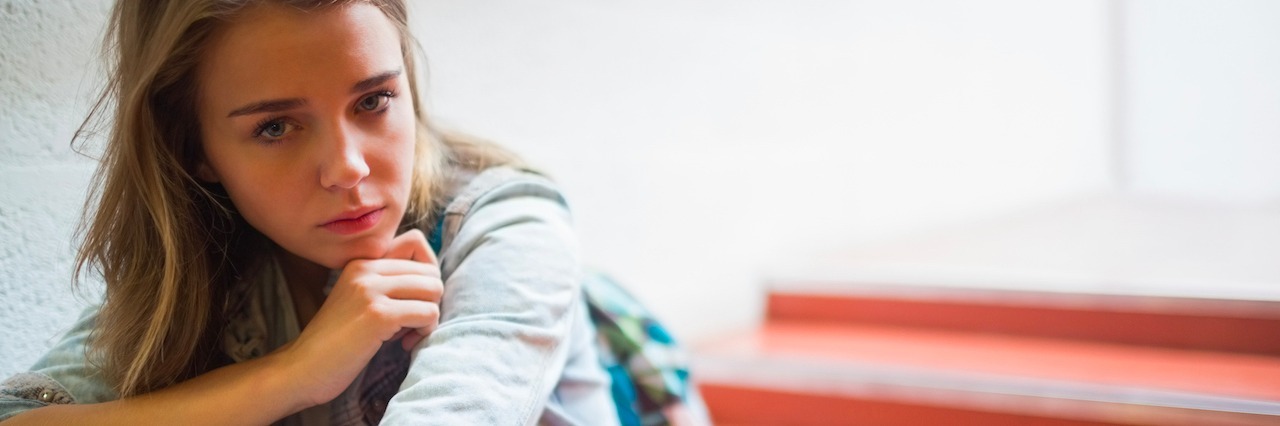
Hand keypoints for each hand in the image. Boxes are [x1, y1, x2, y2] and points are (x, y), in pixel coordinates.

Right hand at [279, 229, 441, 405]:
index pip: (416, 243)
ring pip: (434, 290)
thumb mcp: (360, 300)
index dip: (425, 276)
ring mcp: (370, 290)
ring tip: (406, 333)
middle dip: (429, 300)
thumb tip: (435, 281)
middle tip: (410, 323)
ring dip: (429, 317)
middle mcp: (365, 269)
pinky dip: (424, 331)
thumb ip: (388, 284)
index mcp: (360, 262)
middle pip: (430, 271)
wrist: (303, 368)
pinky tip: (403, 344)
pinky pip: (428, 313)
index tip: (412, 300)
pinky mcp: (378, 315)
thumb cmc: (337, 341)